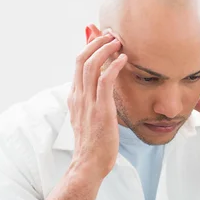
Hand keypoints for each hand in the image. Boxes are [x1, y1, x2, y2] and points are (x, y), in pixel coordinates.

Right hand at [68, 32, 126, 177]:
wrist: (88, 165)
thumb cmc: (93, 145)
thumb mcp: (88, 119)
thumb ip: (92, 104)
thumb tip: (101, 94)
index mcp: (75, 97)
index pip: (78, 64)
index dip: (89, 47)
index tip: (102, 39)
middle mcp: (78, 97)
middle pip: (82, 59)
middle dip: (96, 42)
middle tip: (111, 34)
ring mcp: (88, 103)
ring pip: (91, 65)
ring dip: (105, 49)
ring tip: (118, 41)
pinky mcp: (100, 110)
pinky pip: (105, 80)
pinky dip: (114, 66)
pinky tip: (124, 59)